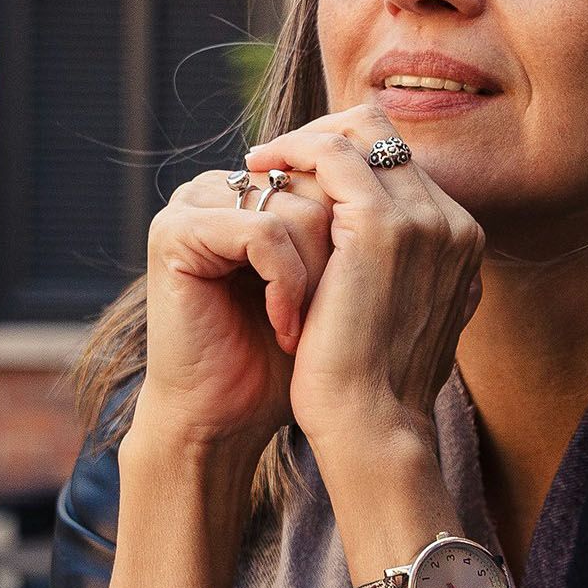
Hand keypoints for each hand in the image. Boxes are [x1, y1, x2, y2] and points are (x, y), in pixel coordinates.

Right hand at [134, 167, 334, 452]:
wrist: (226, 416)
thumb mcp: (334, 276)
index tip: (352, 292)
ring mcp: (194, 202)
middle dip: (339, 257)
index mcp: (259, 186)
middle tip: (328, 315)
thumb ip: (354, 219)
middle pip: (321, 187)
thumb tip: (411, 171)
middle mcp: (224, 184)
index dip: (358, 231)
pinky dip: (286, 286)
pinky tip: (284, 329)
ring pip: (299, 209)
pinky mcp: (176, 231)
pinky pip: (263, 233)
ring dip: (316, 279)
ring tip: (304, 329)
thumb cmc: (286, 356)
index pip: (336, 171)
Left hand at [241, 104, 483, 451]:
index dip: (350, 159)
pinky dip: (293, 151)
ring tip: (264, 162)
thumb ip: (397, 274)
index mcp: (462, 243)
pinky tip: (260, 169)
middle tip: (280, 157)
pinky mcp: (379, 225)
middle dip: (329, 134)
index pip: (403, 167)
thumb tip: (360, 254)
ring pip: (362, 132)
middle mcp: (453, 223)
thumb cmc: (373, 389)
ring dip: (307, 138)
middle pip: (389, 137)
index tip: (302, 174)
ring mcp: (423, 220)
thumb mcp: (399, 318)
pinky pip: (332, 153)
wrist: (370, 428)